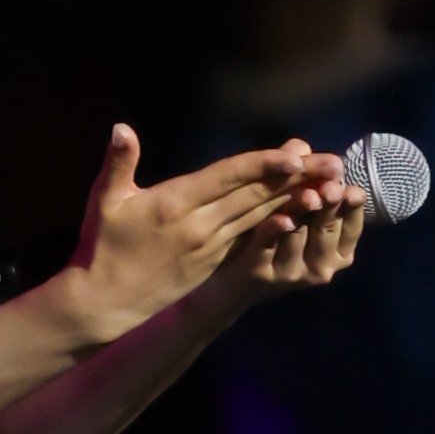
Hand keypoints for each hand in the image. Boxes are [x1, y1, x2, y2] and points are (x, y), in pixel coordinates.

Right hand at [66, 125, 344, 340]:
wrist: (102, 305)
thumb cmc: (100, 249)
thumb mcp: (104, 204)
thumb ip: (119, 164)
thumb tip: (121, 128)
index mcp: (174, 205)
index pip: (228, 178)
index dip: (264, 165)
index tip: (296, 155)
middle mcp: (199, 227)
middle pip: (255, 196)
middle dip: (297, 179)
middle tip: (334, 163)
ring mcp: (208, 248)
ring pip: (259, 216)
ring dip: (296, 199)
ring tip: (328, 184)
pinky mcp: (212, 263)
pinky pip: (251, 237)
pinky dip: (277, 220)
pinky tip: (301, 210)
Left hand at [209, 139, 366, 306]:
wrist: (232, 278)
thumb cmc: (275, 235)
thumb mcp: (294, 205)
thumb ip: (301, 175)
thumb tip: (302, 146)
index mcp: (337, 250)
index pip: (351, 224)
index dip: (351, 206)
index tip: (350, 189)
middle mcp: (320, 267)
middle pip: (327, 228)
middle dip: (330, 206)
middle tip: (331, 189)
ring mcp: (289, 273)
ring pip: (299, 235)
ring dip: (303, 213)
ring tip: (309, 196)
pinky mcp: (259, 273)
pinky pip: (268, 245)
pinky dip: (275, 230)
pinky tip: (281, 219)